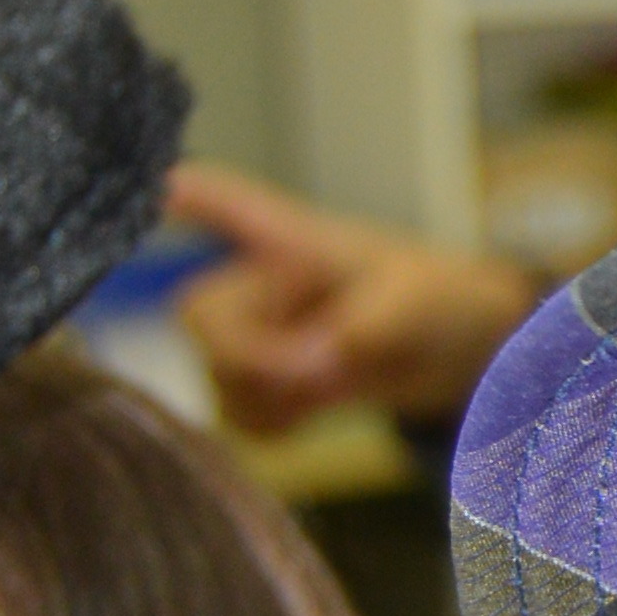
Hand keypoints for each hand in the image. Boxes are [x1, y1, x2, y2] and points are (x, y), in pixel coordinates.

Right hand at [166, 166, 535, 435]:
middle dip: (248, 358)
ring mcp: (254, 335)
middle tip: (317, 373)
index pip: (221, 205)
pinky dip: (275, 426)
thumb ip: (362, 329)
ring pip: (217, 378)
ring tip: (331, 384)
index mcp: (287, 237)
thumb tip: (309, 368)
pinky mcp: (263, 385)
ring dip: (270, 399)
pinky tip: (315, 410)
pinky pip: (239, 417)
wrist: (459, 351)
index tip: (157, 189)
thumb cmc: (437, 297)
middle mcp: (255, 281)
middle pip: (199, 319)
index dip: (178, 199)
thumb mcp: (413, 302)